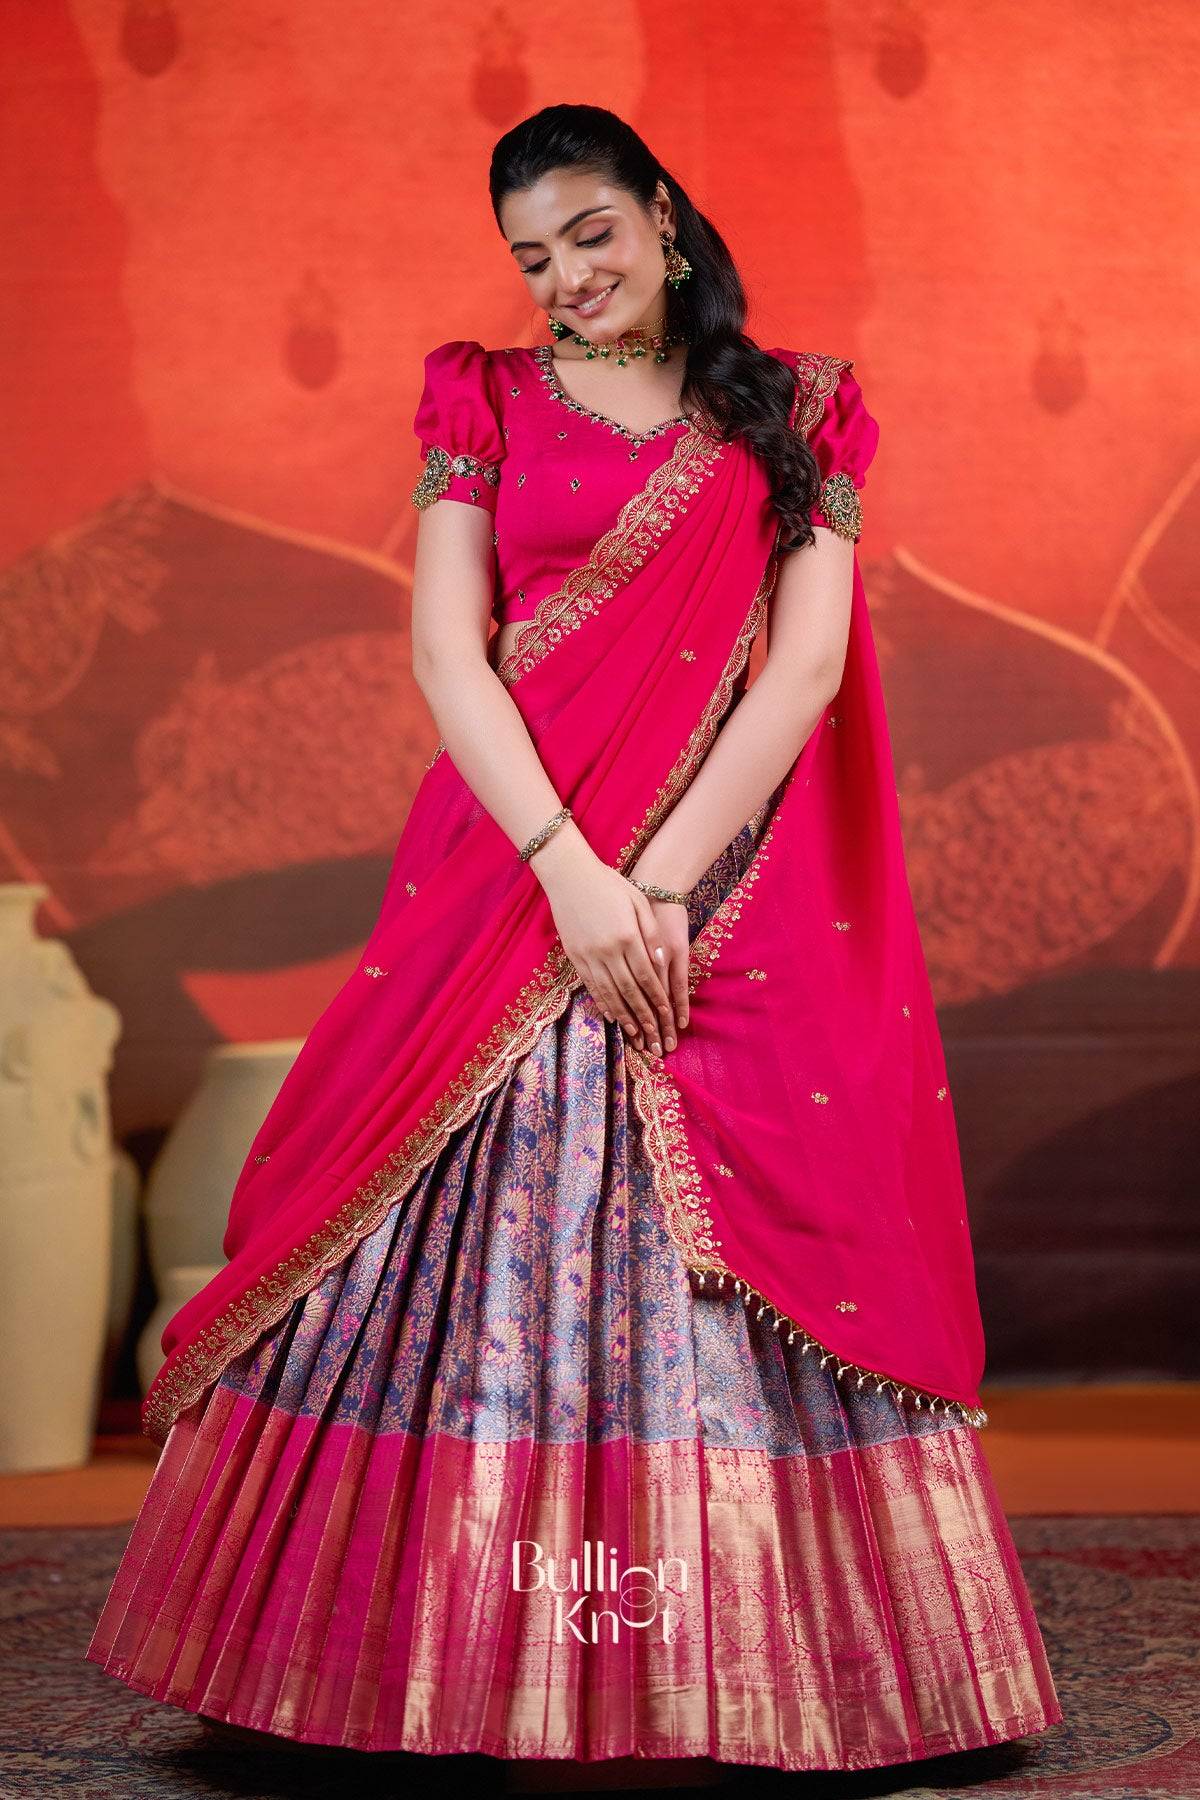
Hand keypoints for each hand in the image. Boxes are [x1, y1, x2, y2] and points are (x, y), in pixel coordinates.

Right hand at [528, 825, 678, 1052]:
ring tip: (634, 1034)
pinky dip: (602, 1002)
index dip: (657, 998)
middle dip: (643, 1015)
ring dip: (623, 1016)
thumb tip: (662, 962)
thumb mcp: (637, 902)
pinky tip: (611, 1015)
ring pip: (609, 993)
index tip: (666, 1015)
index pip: (646, 976)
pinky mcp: (574, 956)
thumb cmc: (609, 884)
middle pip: (629, 990)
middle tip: (653, 1035)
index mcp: (627, 936)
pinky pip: (590, 985)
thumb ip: (651, 933)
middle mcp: (608, 950)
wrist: (570, 876)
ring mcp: (588, 955)